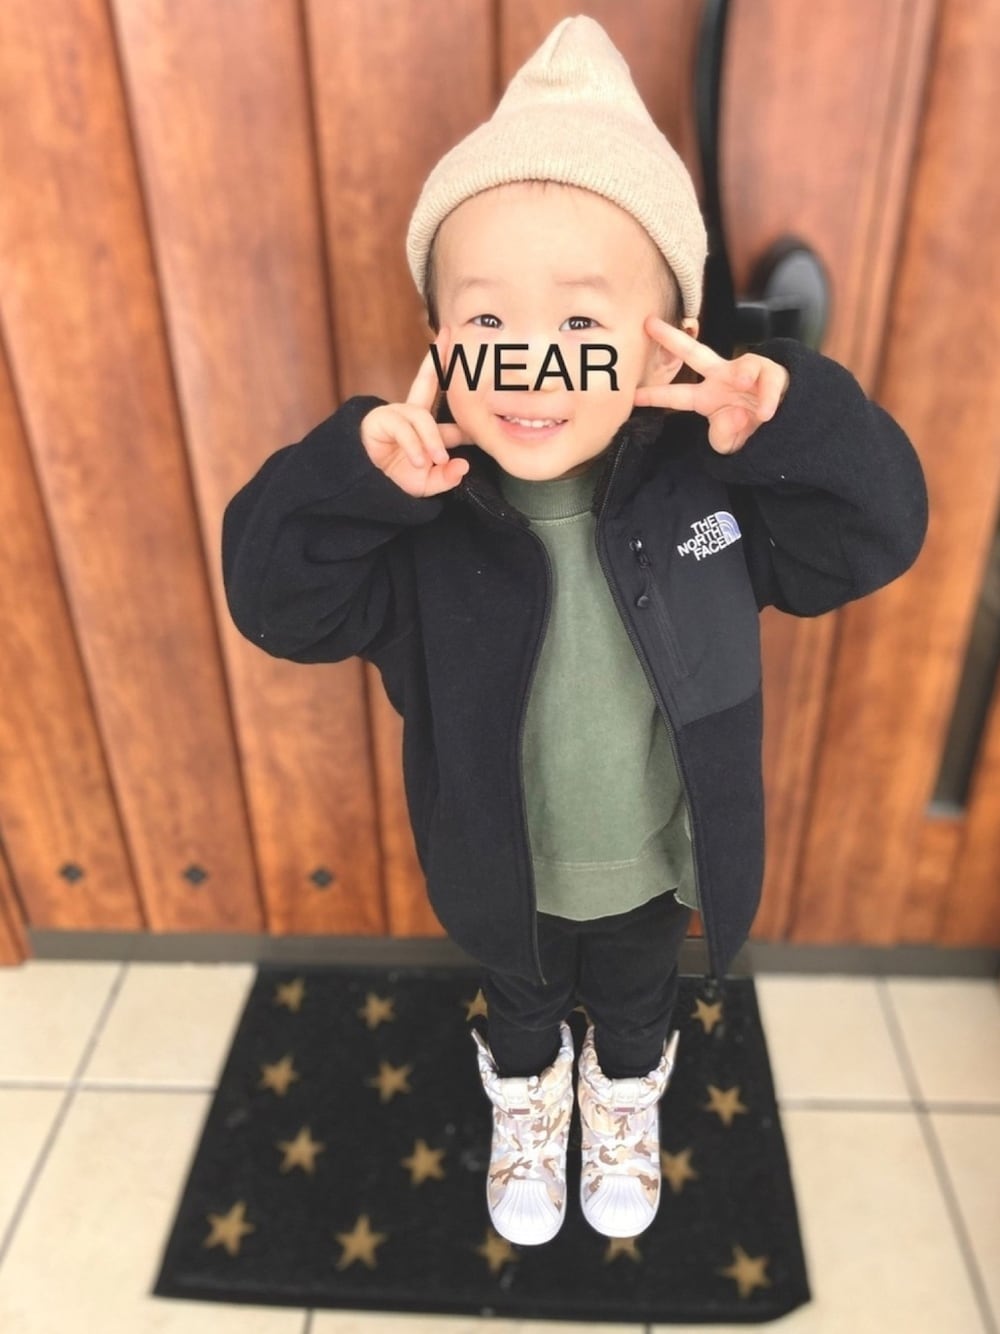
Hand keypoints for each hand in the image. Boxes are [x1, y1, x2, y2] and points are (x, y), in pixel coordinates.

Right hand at [360, 326, 469, 495]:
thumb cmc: (398, 479)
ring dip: (431, 439)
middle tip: (450, 334)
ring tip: (436, 459)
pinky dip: (414, 446)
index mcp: (426, 425)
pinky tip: (418, 459)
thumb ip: (447, 476)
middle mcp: (411, 414)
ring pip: (422, 418)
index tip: (476, 375)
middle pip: (426, 381)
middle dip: (438, 356)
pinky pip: (403, 429)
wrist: (368, 487)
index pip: (448, 406)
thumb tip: (463, 465)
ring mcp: (395, 414)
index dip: (463, 397)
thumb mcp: (429, 481)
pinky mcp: (379, 419)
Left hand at [634, 316, 789, 453]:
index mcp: (707, 398)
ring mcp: (746, 373)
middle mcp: (722, 379)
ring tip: (746, 388)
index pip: (676, 396)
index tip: (632, 395)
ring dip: (744, 376)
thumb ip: (724, 437)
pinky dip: (767, 398)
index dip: (656, 396)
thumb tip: (733, 412)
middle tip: (648, 324)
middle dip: (672, 338)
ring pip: (743, 367)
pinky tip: (766, 413)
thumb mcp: (733, 443)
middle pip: (694, 353)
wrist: (785, 425)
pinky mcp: (771, 373)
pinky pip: (768, 380)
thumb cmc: (753, 431)